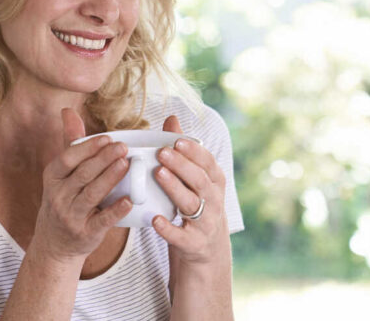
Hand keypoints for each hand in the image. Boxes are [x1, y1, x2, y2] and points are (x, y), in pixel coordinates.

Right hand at [32, 108, 132, 262]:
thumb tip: (68, 111)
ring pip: (92, 194)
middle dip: (103, 159)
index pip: (68, 158)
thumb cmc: (64, 199)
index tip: (108, 138)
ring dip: (110, 178)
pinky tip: (129, 200)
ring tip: (126, 164)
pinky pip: (101, 220)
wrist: (55, 244)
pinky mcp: (86, 233)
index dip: (88, 148)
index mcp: (53, 177)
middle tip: (123, 147)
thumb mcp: (60, 174)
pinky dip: (116, 210)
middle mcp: (58, 196)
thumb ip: (70, 144)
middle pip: (83, 174)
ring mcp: (71, 216)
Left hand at [152, 115, 228, 265]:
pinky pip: (181, 236)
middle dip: (182, 166)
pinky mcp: (194, 244)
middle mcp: (214, 201)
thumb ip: (183, 151)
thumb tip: (172, 118)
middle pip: (200, 180)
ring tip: (158, 174)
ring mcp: (206, 223)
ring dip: (175, 188)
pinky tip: (155, 219)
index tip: (176, 140)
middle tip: (162, 153)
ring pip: (191, 204)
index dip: (194, 152)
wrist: (207, 252)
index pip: (208, 163)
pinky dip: (169, 228)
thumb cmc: (196, 205)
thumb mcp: (194, 179)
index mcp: (215, 183)